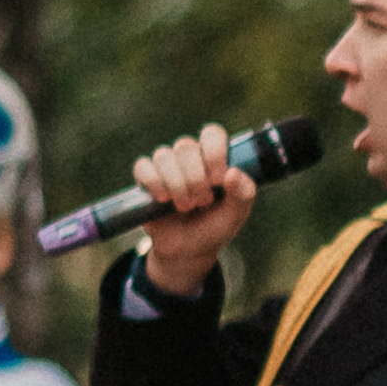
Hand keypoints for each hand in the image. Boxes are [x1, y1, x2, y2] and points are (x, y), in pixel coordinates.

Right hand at [132, 125, 257, 297]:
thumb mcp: (236, 214)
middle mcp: (189, 157)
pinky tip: (163, 200)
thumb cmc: (214, 227)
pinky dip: (154, 183)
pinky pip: (143, 167)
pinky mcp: (146, 178)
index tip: (218, 180)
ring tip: (185, 207)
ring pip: (163, 156)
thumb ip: (243, 194)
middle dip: (195, 178)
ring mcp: (166, 166)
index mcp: (214, 158)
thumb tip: (233, 173)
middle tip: (203, 202)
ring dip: (176, 184)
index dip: (214, 153)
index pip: (211, 134)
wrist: (188, 251)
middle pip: (185, 146)